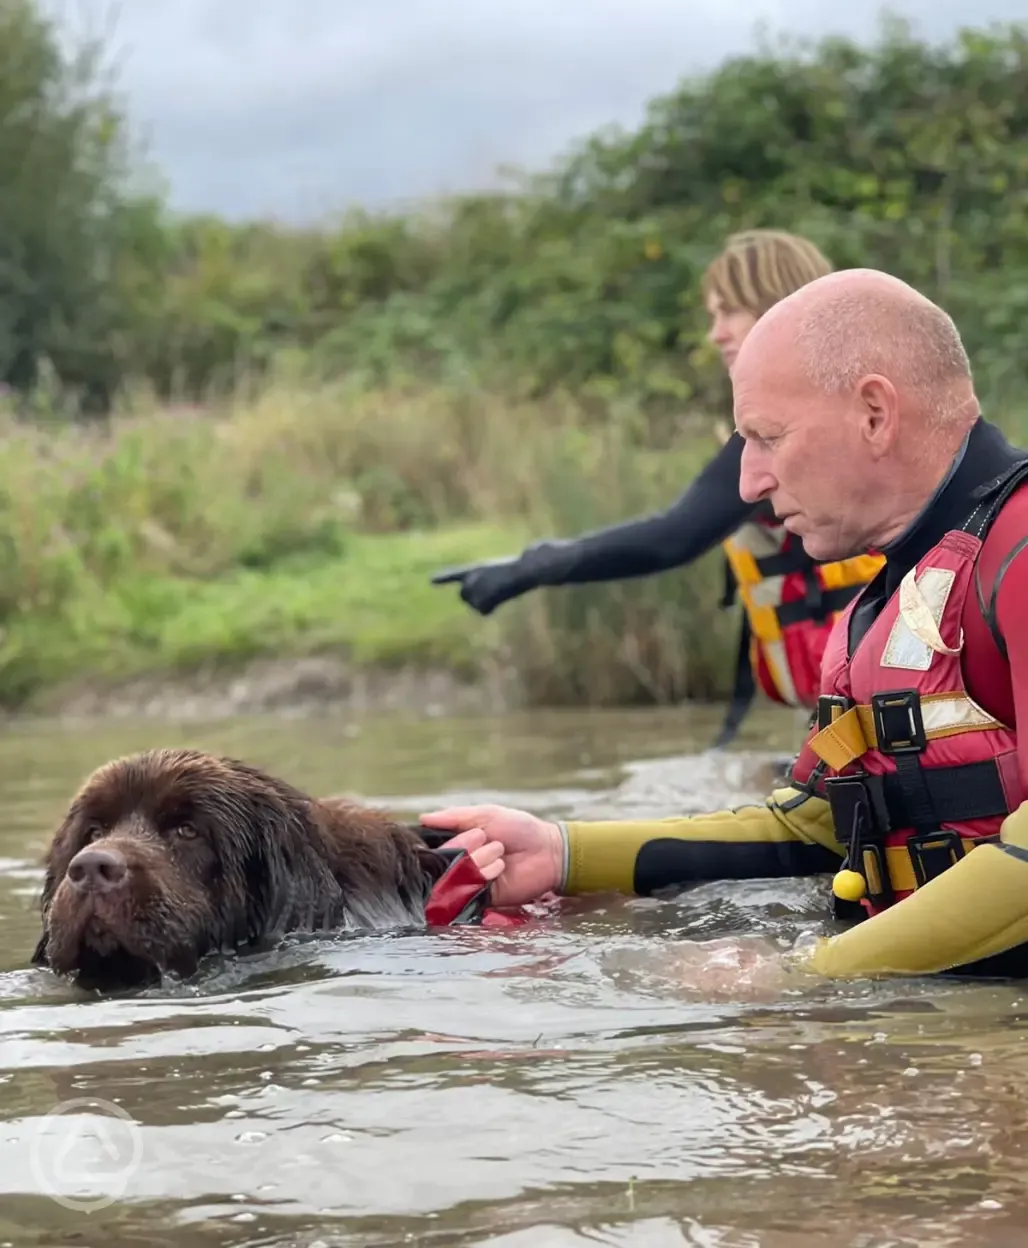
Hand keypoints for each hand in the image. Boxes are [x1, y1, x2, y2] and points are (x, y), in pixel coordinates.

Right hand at [420, 804, 563, 907]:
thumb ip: (456, 816)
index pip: (434, 845)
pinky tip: (499, 868)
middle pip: (442, 859)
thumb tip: (423, 818)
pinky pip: (469, 890)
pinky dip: (483, 875)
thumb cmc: (519, 829)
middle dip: (465, 847)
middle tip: (486, 839)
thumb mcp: (487, 814)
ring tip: (501, 854)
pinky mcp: (482, 897)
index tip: (461, 833)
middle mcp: (460, 862)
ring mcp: (470, 880)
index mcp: (459, 841)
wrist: (547, 851)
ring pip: (455, 874)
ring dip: (479, 860)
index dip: (446, 839)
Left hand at [430, 554, 533, 615]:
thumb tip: (486, 600)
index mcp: (476, 567)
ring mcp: (475, 586)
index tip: (431, 580)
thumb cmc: (519, 570)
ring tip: (500, 591)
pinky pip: (484, 611)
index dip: (444, 577)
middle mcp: (471, 576)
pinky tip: (501, 598)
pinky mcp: (480, 595)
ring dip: (486, 603)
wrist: (523, 570)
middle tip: (492, 593)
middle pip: (464, 595)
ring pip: (474, 605)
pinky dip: (492, 608)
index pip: (457, 573)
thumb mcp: (502, 573)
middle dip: (474, 599)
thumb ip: (488, 584)